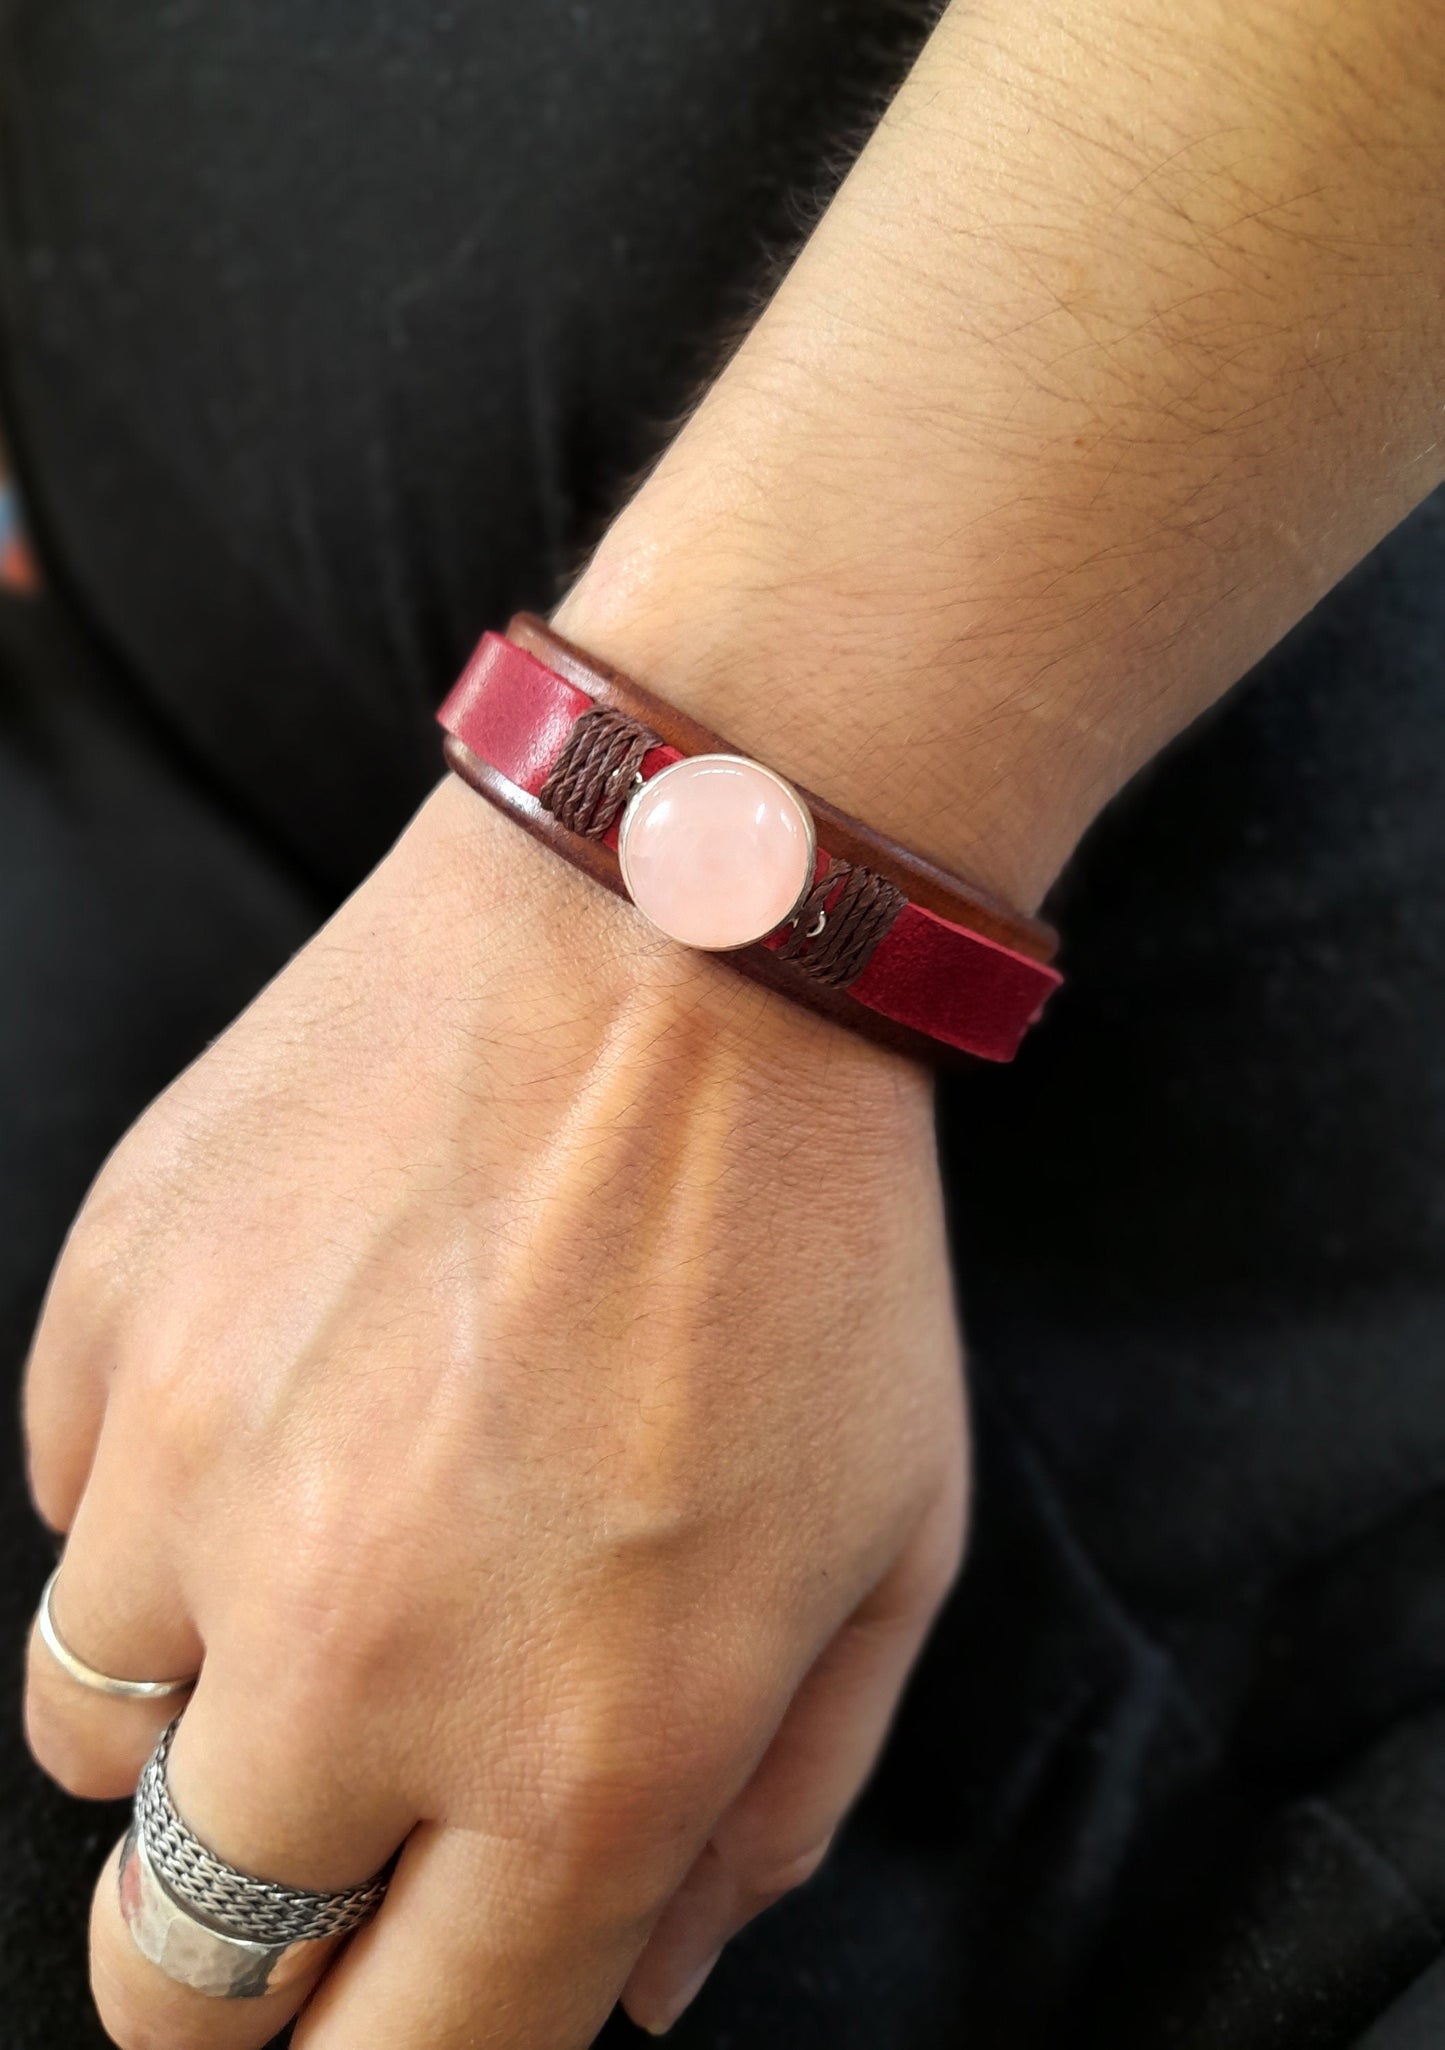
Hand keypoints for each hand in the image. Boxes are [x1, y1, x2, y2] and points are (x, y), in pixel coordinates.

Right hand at [23, 772, 966, 2048]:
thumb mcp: (884, 1562)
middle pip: (174, 1981)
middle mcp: (348, 1658)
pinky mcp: (111, 1323)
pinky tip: (295, 1377)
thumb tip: (616, 1987)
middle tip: (319, 1847)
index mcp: (578, 1755)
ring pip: (92, 1743)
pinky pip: (78, 1506)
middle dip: (241, 1966)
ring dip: (199, 1706)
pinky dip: (166, 1498)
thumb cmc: (811, 1251)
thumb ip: (755, 1826)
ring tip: (331, 1545)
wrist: (673, 944)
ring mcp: (195, 1481)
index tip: (398, 2003)